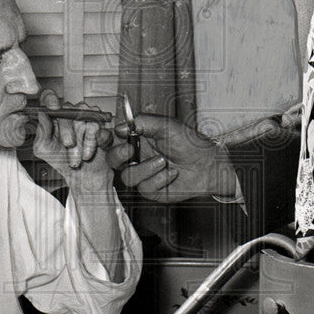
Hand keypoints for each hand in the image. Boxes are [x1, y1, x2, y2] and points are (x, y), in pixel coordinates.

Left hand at [32, 89, 112, 186]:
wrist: (82, 174)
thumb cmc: (62, 160)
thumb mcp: (43, 149)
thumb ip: (40, 132)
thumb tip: (41, 115)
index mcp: (52, 115)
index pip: (49, 97)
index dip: (50, 99)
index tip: (53, 108)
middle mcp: (68, 112)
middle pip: (66, 111)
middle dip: (66, 133)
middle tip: (67, 145)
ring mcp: (84, 114)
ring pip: (80, 120)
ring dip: (78, 143)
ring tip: (77, 157)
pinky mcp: (98, 121)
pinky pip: (94, 127)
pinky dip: (90, 143)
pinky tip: (87, 153)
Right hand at [105, 113, 236, 202]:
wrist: (209, 165)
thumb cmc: (190, 142)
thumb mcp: (167, 125)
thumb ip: (143, 123)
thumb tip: (120, 126)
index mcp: (137, 139)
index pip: (113, 139)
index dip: (104, 139)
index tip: (105, 136)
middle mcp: (137, 157)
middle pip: (113, 160)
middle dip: (118, 155)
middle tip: (130, 150)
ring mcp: (143, 175)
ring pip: (128, 176)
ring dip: (146, 168)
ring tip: (164, 161)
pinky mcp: (151, 190)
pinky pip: (145, 188)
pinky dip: (160, 179)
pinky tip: (173, 173)